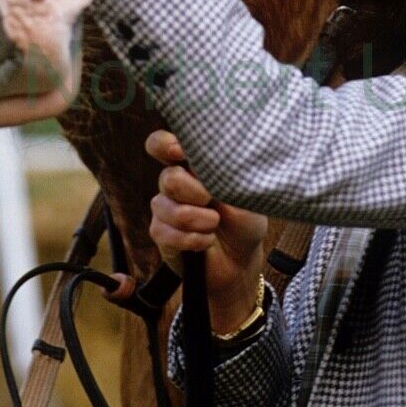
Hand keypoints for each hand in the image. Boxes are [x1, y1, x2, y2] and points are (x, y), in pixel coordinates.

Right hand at [145, 129, 266, 332]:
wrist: (241, 262)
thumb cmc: (245, 221)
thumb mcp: (244, 194)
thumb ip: (224, 175)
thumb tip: (209, 162)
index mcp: (192, 164)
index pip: (162, 144)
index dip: (165, 144)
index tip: (180, 152)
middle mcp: (175, 182)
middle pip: (168, 178)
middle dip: (195, 192)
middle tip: (212, 200)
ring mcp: (165, 208)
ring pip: (165, 207)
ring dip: (197, 219)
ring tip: (215, 224)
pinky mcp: (160, 233)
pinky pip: (164, 232)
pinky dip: (191, 239)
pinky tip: (206, 241)